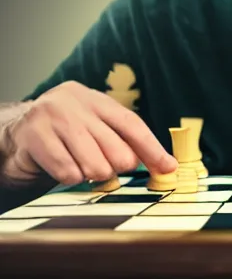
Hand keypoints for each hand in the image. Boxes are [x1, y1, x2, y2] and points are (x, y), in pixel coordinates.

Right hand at [0, 81, 176, 185]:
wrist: (15, 134)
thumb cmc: (65, 135)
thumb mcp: (95, 128)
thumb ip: (124, 141)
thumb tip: (163, 164)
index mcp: (96, 99)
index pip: (132, 124)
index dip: (152, 148)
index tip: (168, 167)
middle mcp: (76, 103)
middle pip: (117, 150)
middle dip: (117, 167)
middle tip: (106, 167)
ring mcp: (53, 117)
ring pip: (95, 165)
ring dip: (93, 175)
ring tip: (83, 167)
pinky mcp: (34, 136)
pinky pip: (68, 172)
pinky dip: (71, 179)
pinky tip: (65, 169)